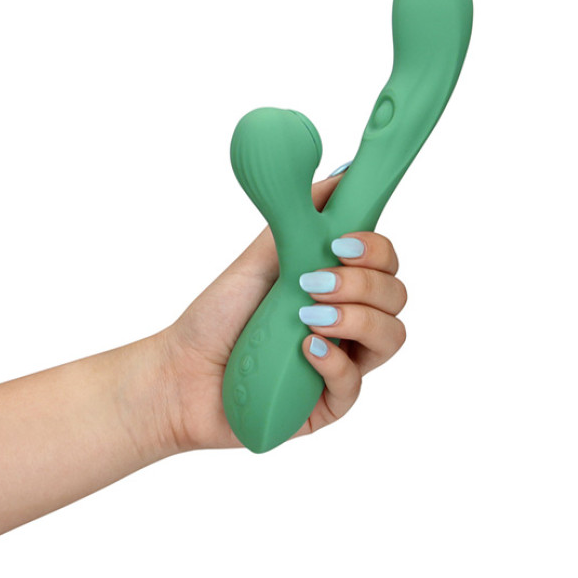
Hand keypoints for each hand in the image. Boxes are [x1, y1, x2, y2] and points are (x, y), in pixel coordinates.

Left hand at [154, 171, 406, 451]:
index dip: (377, 250)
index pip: (386, 264)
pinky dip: (335, 361)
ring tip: (308, 315)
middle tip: (314, 281)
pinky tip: (306, 348)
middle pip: (396, 297)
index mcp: (337, 286)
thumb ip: (301, 218)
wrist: (181, 371)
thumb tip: (341, 174)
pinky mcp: (327, 403)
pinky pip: (355, 385)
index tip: (343, 244)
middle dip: (362, 283)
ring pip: (391, 338)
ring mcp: (342, 363)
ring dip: (357, 318)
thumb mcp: (260, 256)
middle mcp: (348, 323)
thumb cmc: (218, 315)